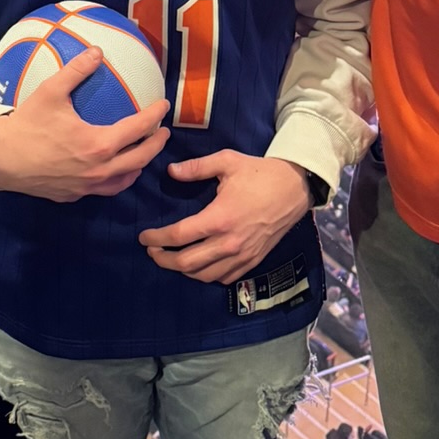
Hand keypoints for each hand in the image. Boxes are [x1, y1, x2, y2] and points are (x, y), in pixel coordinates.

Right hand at [0, 46, 168, 201]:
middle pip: (141, 158)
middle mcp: (99, 170)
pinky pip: (104, 189)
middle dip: (156, 145)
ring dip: (139, 165)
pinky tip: (113, 171)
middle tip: (162, 132)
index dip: (154, 116)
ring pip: (125, 180)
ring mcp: (87, 186)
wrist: (0, 158)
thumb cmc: (27, 124)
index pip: (138, 129)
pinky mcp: (74, 195)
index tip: (163, 106)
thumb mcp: (51, 91)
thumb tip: (97, 51)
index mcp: (99, 144)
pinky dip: (117, 179)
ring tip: (143, 153)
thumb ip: (76, 70)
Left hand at [141, 153, 313, 284]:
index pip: (178, 236)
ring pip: (204, 275)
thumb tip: (171, 172)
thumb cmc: (260, 173)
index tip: (143, 237)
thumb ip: (196, 167)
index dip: (156, 239)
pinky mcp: (253, 260)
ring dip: (182, 270)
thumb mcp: (227, 161)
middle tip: (151, 251)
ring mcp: (242, 255)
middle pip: (186, 263)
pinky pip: (224, 277)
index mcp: (219, 218)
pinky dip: (206, 275)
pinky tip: (198, 266)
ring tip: (171, 258)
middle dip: (163, 259)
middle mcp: (229, 242)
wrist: (295, 188)